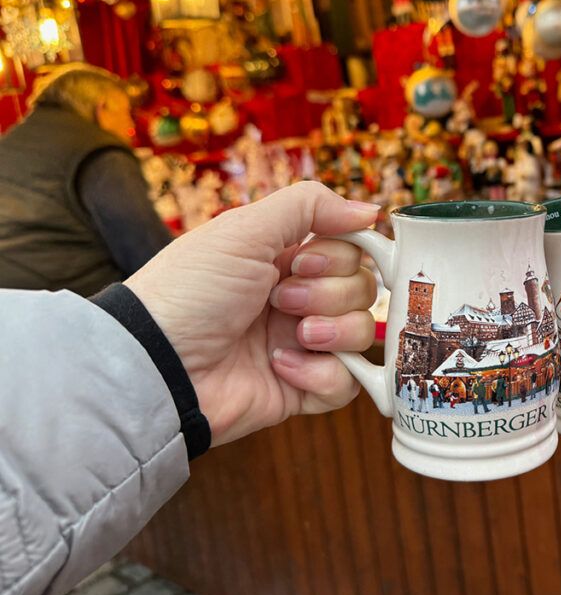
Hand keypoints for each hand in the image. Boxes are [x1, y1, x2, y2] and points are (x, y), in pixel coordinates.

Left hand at [126, 182, 379, 445]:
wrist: (157, 364)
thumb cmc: (190, 291)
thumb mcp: (244, 230)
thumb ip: (310, 206)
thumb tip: (369, 210)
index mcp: (286, 259)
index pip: (350, 250)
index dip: (340, 256)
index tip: (301, 262)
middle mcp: (299, 299)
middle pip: (362, 289)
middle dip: (328, 294)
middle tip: (280, 300)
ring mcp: (302, 344)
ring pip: (362, 332)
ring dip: (332, 331)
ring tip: (291, 335)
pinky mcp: (302, 389)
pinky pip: (347, 382)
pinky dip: (322, 373)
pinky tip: (280, 366)